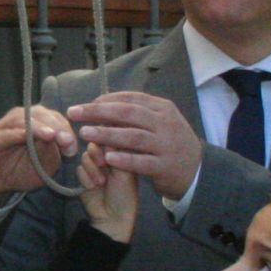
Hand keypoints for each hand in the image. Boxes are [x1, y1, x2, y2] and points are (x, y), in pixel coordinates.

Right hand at [0, 105, 78, 207]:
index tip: (72, 149)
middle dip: (56, 127)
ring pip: (24, 119)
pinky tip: (26, 136)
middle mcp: (22, 119)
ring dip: (39, 127)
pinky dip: (16, 133)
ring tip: (50, 135)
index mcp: (38, 123)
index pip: (56, 118)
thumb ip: (54, 153)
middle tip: (66, 141)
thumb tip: (64, 141)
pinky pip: (6, 132)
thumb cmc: (20, 171)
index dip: (66, 130)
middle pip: (42, 114)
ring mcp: (6, 126)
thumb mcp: (44, 166)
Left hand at [68, 91, 204, 201]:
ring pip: (133, 136)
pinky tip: (107, 158)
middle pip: (128, 113)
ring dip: (107, 133)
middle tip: (74, 113)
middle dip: (98, 112)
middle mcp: (166, 123)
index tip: (86, 104)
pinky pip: (142, 162)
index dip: (106, 100)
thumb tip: (102, 104)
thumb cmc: (169, 143)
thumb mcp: (159, 122)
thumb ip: (136, 113)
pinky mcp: (165, 166)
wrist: (196, 171)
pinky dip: (124, 159)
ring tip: (85, 133)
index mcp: (163, 109)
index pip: (131, 99)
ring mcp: (167, 145)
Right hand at [76, 142, 137, 242]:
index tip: (108, 147)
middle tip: (103, 165)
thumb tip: (106, 133)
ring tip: (100, 183)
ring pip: (85, 155)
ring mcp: (96, 166)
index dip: (106, 138)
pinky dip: (85, 178)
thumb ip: (116, 152)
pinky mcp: (84, 176)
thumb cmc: (124, 196)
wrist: (111, 219)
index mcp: (123, 154)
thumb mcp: (125, 172)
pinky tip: (92, 188)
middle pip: (95, 142)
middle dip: (96, 153)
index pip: (112, 136)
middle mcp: (109, 157)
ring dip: (91, 169)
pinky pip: (78, 168)